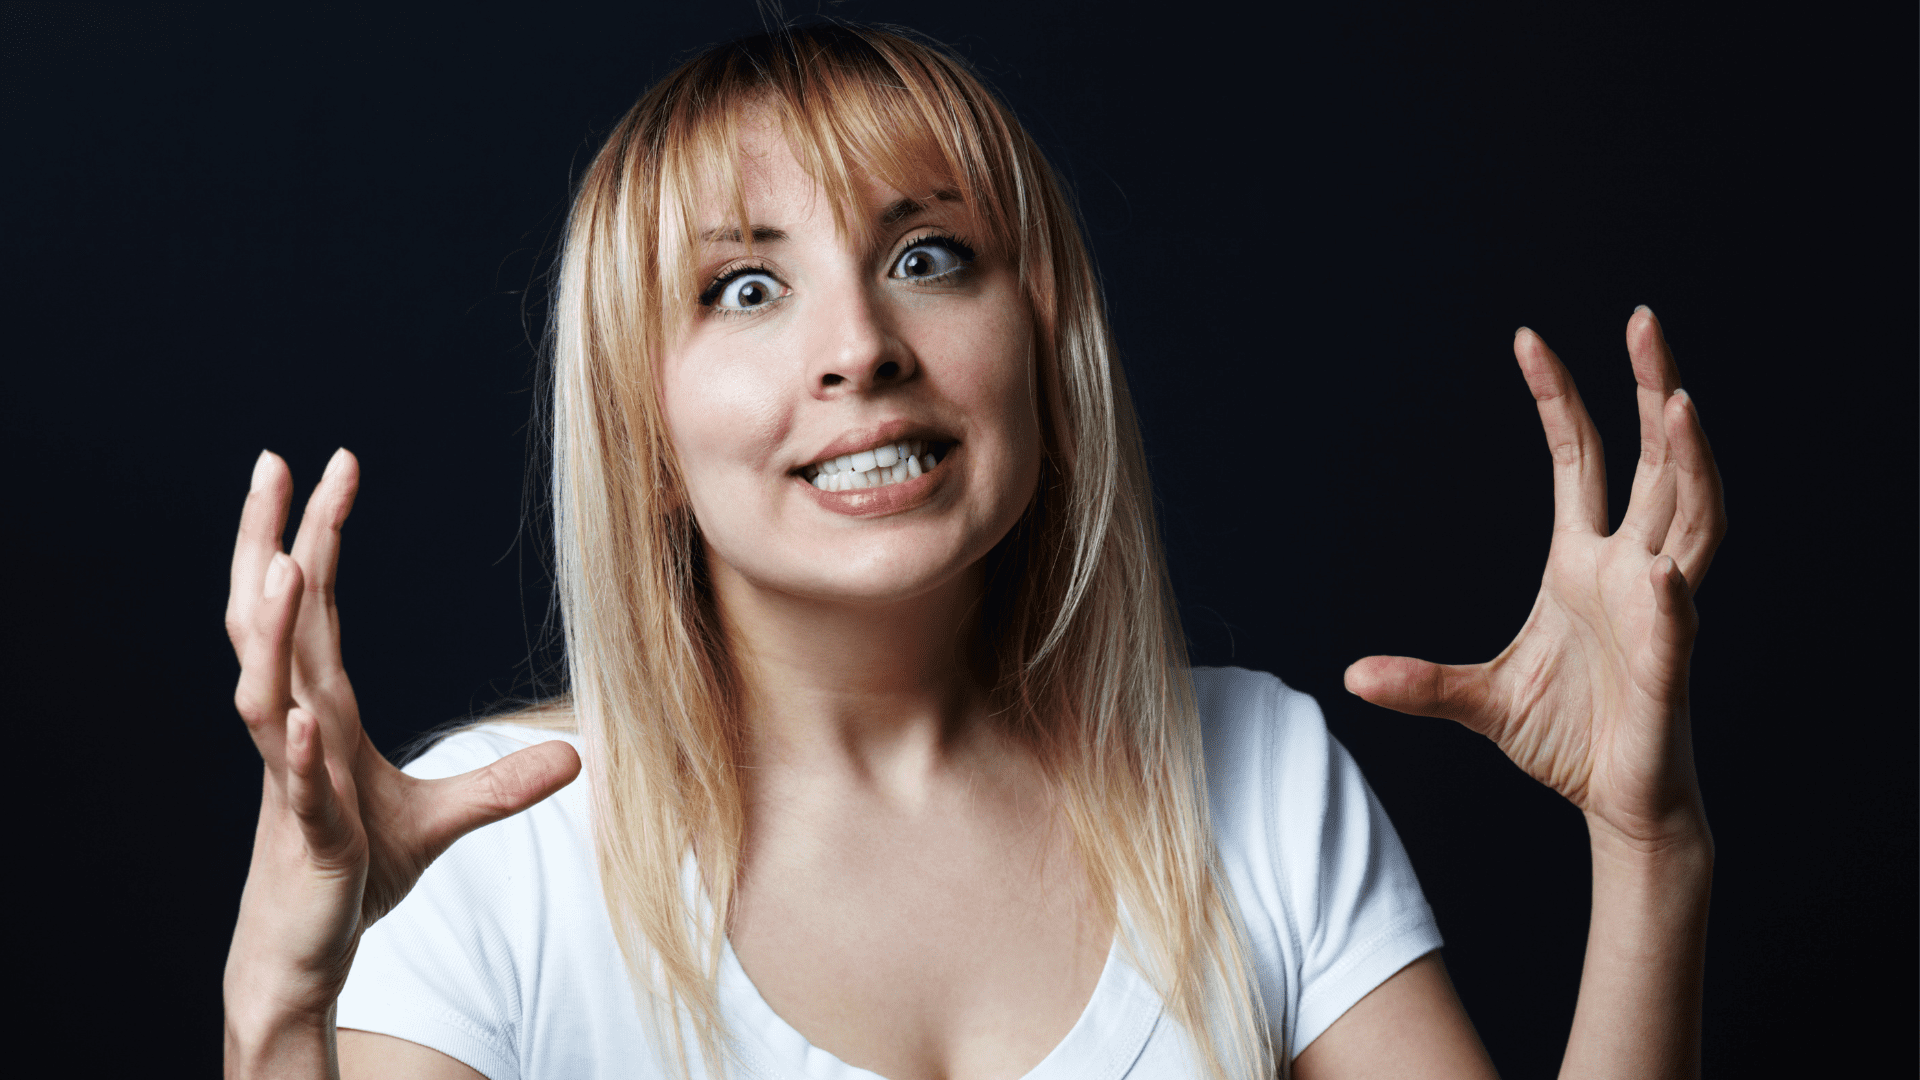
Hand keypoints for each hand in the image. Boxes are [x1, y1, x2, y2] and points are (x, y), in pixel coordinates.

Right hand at [222, 449, 579, 1036]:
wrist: (302, 951)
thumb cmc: (351, 870)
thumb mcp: (444, 819)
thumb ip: (502, 782)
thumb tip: (577, 754)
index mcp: (324, 707)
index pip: (315, 604)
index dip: (319, 533)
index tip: (335, 463)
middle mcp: (297, 727)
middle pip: (269, 619)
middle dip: (268, 540)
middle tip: (273, 461)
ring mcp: (292, 778)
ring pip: (264, 689)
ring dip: (274, 631)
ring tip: (287, 567)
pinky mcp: (307, 833)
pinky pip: (296, 784)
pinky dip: (299, 750)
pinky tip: (306, 717)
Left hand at [1344, 308, 1723, 849]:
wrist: (1617, 804)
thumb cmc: (1565, 739)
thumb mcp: (1478, 701)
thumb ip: (1420, 683)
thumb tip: (1351, 675)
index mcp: (1582, 561)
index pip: (1578, 458)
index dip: (1560, 398)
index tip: (1528, 338)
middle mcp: (1630, 570)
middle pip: (1652, 462)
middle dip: (1651, 389)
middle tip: (1643, 321)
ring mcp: (1658, 611)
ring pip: (1689, 517)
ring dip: (1686, 462)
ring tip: (1676, 402)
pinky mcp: (1668, 668)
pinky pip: (1675, 621)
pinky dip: (1671, 594)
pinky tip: (1661, 569)